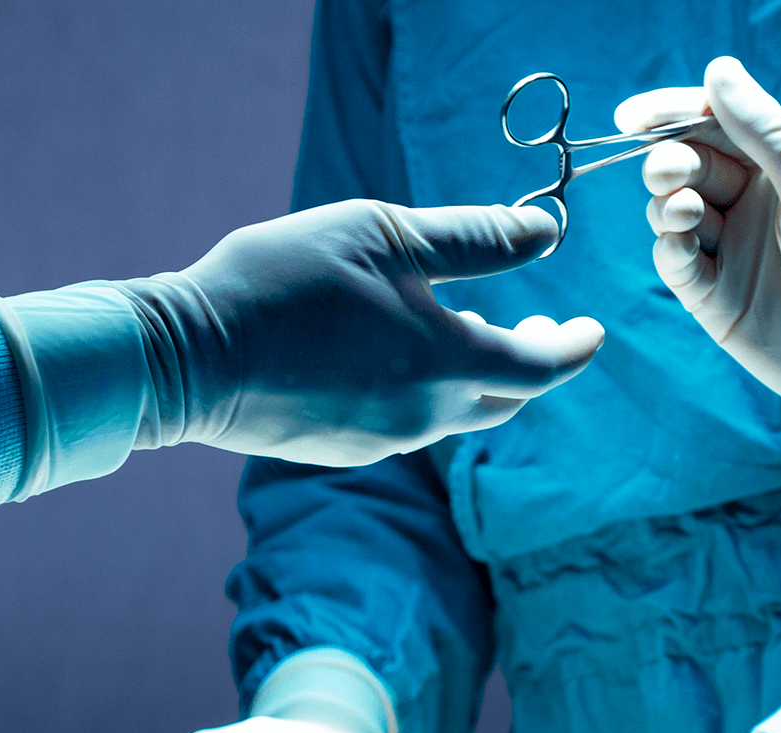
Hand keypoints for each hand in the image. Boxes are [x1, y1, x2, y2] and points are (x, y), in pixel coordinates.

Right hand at [0, 201, 605, 495]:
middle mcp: (427, 416)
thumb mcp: (385, 236)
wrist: (190, 358)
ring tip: (458, 327)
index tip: (591, 329)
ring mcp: (386, 441)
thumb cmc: (285, 282)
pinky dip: (425, 391)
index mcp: (447, 363)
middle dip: (531, 361)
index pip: (543, 369)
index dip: (574, 347)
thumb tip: (549, 233)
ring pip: (455, 413)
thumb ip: (475, 241)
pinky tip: (393, 357)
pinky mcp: (350, 451)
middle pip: (505, 399)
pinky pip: (410, 423)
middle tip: (534, 322)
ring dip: (472, 373)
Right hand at [613, 57, 780, 459]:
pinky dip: (667, 248)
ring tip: (689, 215)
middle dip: (669, 162)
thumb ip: (760, 129)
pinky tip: (681, 245)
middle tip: (674, 174)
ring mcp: (730, 253)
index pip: (713, 123)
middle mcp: (750, 205)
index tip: (631, 119)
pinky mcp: (713, 300)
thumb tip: (717, 69)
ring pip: (670, 213)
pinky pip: (673, 263)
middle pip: (685, 166)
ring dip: (668, 205)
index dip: (669, 114)